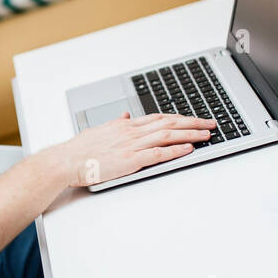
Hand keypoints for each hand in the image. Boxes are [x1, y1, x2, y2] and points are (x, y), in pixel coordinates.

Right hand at [49, 112, 216, 186]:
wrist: (66, 160)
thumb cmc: (80, 149)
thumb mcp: (100, 130)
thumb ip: (116, 124)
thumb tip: (126, 116)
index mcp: (125, 126)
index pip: (159, 117)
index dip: (180, 117)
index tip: (194, 118)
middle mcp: (131, 132)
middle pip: (169, 123)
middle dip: (193, 123)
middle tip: (210, 124)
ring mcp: (131, 145)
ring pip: (167, 136)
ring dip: (190, 134)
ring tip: (206, 135)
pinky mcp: (130, 160)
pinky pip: (158, 154)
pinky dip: (175, 150)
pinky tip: (188, 149)